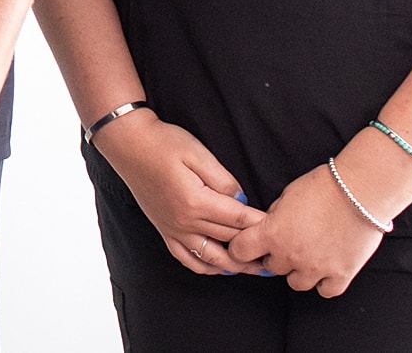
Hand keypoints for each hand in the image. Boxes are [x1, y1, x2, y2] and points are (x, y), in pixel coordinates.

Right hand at [92, 113, 266, 274]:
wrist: (128, 144)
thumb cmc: (163, 143)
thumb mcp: (198, 153)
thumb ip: (223, 180)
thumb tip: (241, 201)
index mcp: (196, 201)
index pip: (239, 219)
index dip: (262, 224)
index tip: (283, 229)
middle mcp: (184, 221)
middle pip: (230, 239)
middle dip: (256, 246)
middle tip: (280, 251)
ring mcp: (173, 229)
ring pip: (211, 257)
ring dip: (237, 265)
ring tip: (259, 269)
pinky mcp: (164, 230)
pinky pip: (187, 259)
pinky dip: (206, 267)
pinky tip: (220, 268)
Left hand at [228, 165, 384, 296]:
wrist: (360, 190)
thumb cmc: (323, 186)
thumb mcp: (286, 196)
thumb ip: (273, 217)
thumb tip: (269, 228)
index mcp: (272, 233)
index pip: (240, 252)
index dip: (242, 248)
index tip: (249, 245)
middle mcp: (291, 255)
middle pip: (272, 267)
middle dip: (277, 255)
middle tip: (290, 241)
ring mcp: (317, 268)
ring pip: (296, 283)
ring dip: (299, 271)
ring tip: (310, 253)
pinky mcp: (341, 274)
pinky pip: (326, 291)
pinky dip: (325, 282)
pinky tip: (328, 267)